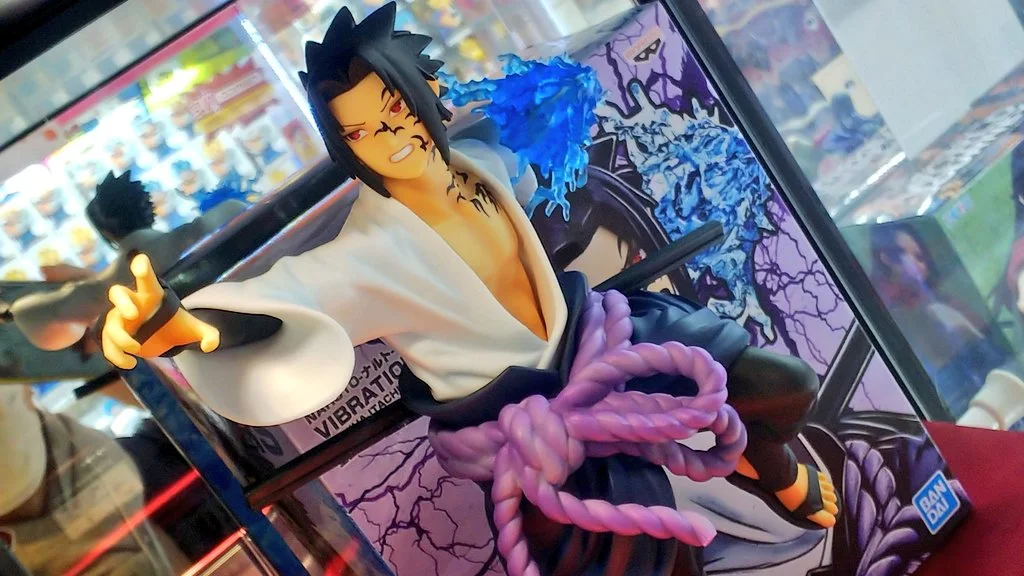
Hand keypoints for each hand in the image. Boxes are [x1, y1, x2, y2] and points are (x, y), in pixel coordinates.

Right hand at [101, 254, 219, 369]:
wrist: (164, 338)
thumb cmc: (176, 325)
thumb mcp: (195, 329)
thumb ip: (209, 335)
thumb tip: (210, 345)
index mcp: (152, 296)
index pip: (147, 279)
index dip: (142, 268)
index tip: (140, 262)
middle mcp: (133, 303)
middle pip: (117, 293)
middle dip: (122, 302)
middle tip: (132, 315)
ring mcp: (120, 319)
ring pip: (110, 324)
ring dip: (120, 338)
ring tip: (137, 350)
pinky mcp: (114, 335)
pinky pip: (106, 343)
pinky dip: (115, 355)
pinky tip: (131, 364)